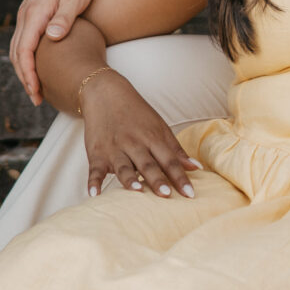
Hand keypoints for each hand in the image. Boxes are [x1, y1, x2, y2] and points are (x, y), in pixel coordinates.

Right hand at [9, 0, 101, 103]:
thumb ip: (65, 18)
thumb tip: (52, 37)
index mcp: (35, 12)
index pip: (25, 50)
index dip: (29, 73)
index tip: (36, 92)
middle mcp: (26, 13)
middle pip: (17, 52)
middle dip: (25, 77)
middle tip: (37, 99)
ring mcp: (27, 13)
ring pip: (18, 47)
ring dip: (24, 70)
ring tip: (36, 90)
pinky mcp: (32, 14)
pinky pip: (24, 40)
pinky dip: (27, 58)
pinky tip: (38, 69)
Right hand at [80, 72, 200, 198]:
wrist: (105, 94)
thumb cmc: (137, 114)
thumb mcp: (159, 127)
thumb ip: (176, 150)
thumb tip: (196, 168)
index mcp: (152, 138)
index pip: (169, 160)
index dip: (180, 177)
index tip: (190, 194)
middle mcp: (134, 144)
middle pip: (147, 164)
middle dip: (157, 179)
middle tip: (166, 194)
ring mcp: (114, 149)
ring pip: (123, 166)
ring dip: (129, 179)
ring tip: (137, 191)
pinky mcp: (96, 154)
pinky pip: (94, 169)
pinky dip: (93, 182)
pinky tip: (94, 194)